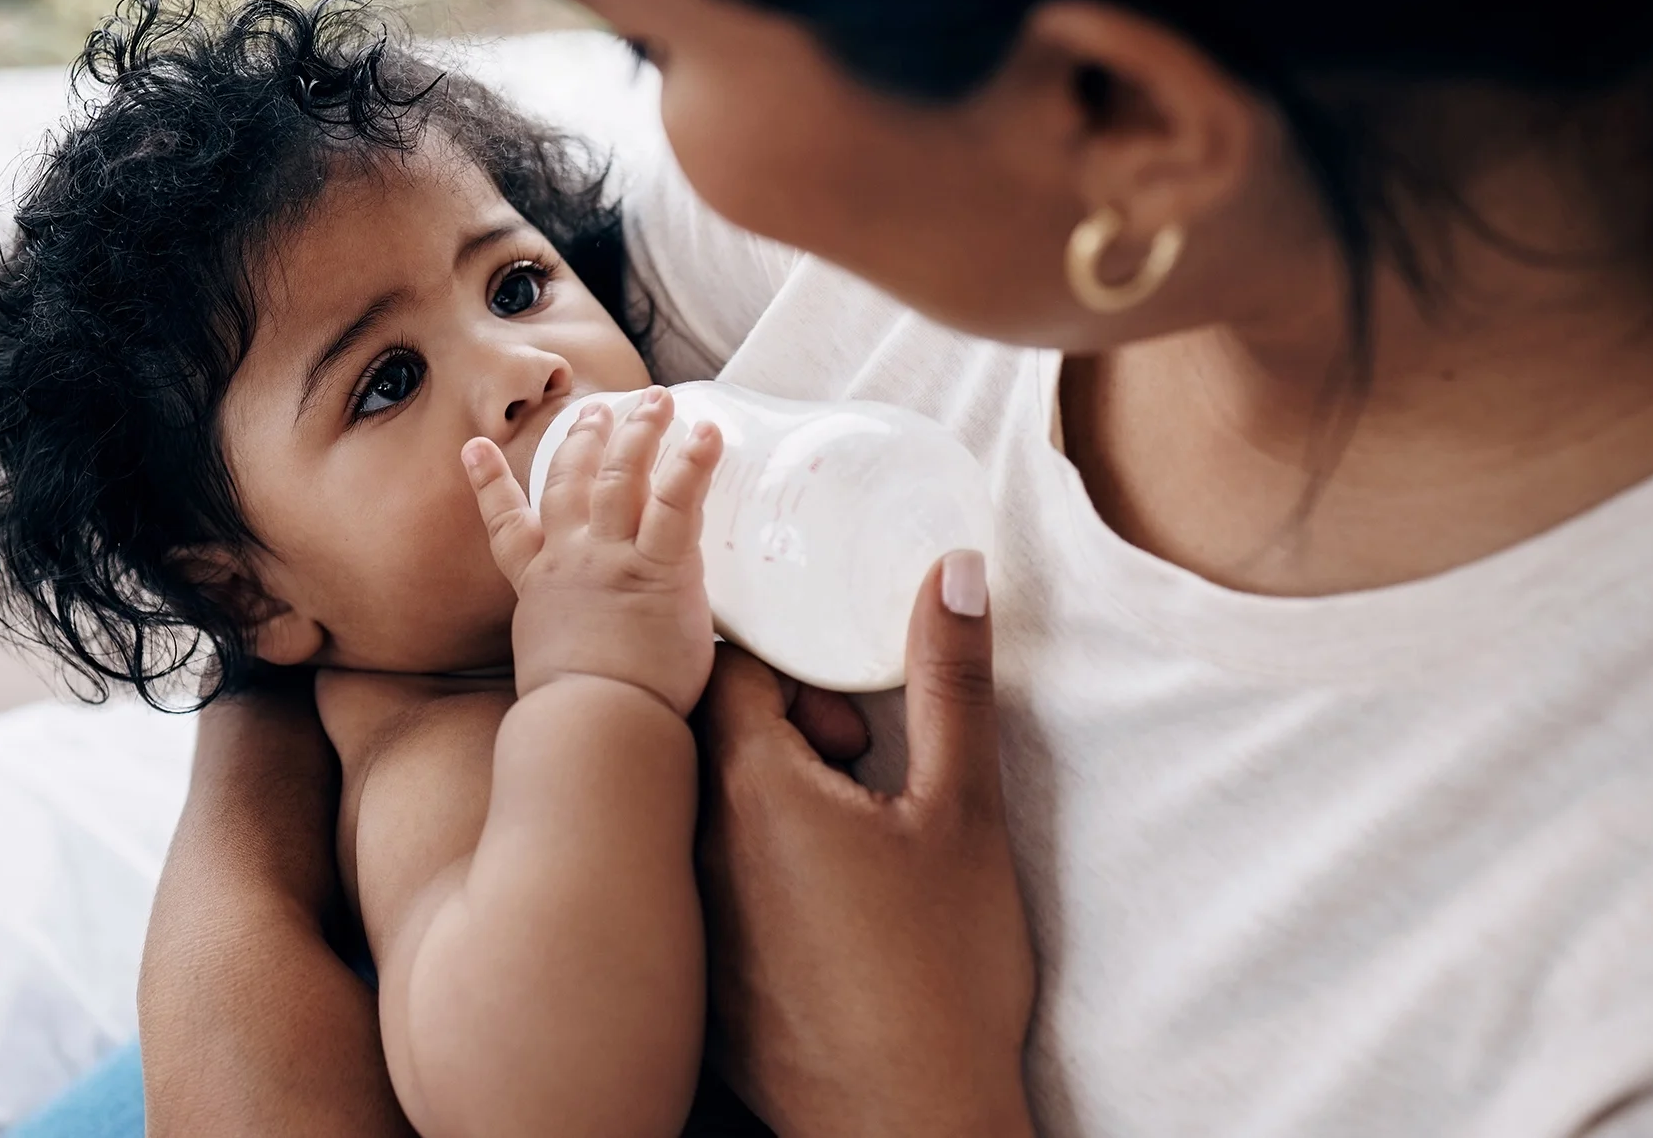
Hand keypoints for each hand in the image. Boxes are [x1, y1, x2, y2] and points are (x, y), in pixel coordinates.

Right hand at [463, 385, 722, 714]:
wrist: (592, 726)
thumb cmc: (579, 719)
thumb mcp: (553, 673)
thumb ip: (571, 649)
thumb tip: (597, 668)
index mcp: (539, 587)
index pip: (507, 526)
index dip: (489, 483)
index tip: (475, 448)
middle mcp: (570, 561)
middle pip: (571, 482)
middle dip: (584, 439)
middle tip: (597, 410)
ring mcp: (612, 559)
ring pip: (621, 476)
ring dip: (638, 431)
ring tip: (657, 400)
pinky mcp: (659, 568)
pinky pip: (678, 502)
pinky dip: (692, 462)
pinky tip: (707, 433)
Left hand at [695, 553, 1035, 1137]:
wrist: (907, 1127)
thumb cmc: (940, 975)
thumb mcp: (962, 812)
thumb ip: (951, 680)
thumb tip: (950, 570)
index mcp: (749, 789)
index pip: (732, 669)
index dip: (796, 665)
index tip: (852, 701)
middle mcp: (694, 845)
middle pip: (712, 734)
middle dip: (790, 728)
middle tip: (864, 764)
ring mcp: (690, 913)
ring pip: (710, 809)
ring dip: (775, 798)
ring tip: (856, 838)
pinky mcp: (702, 971)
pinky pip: (710, 881)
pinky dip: (760, 866)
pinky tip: (830, 909)